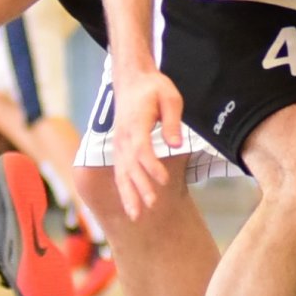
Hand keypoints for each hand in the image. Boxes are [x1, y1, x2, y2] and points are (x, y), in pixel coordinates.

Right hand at [111, 65, 185, 218]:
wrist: (131, 79)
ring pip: (122, 172)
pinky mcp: (119, 148)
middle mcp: (123, 136)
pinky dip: (124, 189)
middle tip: (151, 205)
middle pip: (130, 166)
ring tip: (136, 215)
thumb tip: (175, 144)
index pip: (142, 148)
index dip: (151, 166)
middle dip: (140, 187)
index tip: (163, 180)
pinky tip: (131, 205)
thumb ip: (172, 120)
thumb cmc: (154, 88)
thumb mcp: (170, 97)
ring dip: (129, 194)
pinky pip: (120, 171)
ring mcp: (119, 143)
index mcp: (136, 122)